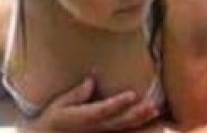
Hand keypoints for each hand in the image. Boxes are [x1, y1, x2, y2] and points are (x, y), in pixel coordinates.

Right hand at [22, 76, 158, 132]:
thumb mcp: (58, 105)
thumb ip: (76, 94)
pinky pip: (122, 132)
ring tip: (155, 110)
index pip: (103, 110)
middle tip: (153, 105)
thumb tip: (92, 80)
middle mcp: (94, 128)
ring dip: (140, 120)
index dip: (117, 103)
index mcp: (82, 118)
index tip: (132, 95)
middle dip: (136, 113)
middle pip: (118, 121)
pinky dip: (135, 127)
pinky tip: (148, 119)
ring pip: (123, 129)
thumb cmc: (52, 120)